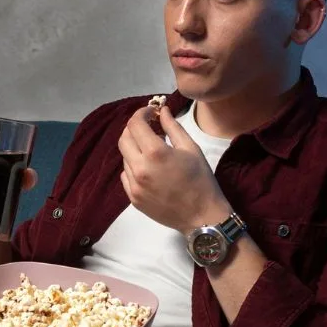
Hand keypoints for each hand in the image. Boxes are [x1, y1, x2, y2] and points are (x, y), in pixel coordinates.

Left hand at [118, 105, 230, 235]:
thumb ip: (172, 126)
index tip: (150, 112)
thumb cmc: (201, 180)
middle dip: (135, 129)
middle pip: (124, 138)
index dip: (141, 113)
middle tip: (149, 128)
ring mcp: (133, 185)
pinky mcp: (133, 198)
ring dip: (135, 148)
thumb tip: (161, 110)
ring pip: (124, 157)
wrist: (202, 216)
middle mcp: (139, 168)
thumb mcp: (190, 148)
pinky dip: (133, 166)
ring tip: (152, 150)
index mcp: (155, 153)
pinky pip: (125, 175)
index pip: (135, 124)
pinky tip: (149, 168)